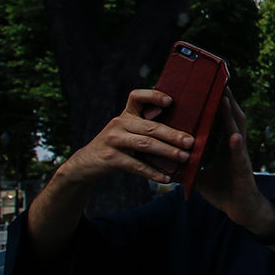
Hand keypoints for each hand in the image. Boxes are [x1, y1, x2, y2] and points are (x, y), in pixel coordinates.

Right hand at [58, 89, 194, 186]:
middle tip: (190, 142)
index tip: (170, 101)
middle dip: (172, 134)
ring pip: (145, 145)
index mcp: (126, 115)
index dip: (153, 96)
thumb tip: (183, 135)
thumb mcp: (126, 131)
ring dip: (167, 151)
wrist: (85, 164)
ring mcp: (114, 141)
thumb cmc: (116, 146)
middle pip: (150, 127)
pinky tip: (166, 178)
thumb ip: (146, 128)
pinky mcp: (111, 159)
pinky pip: (136, 166)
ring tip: (184, 157)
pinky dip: (152, 173)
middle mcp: (119, 124)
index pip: (136, 97)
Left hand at [195, 88, 273, 230]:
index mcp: (225, 145)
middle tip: (220, 81)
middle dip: (227, 99)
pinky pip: (239, 155)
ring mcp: (240, 156)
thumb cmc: (223, 191)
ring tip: (225, 98)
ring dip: (231, 114)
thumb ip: (186, 166)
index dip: (218, 103)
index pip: (222, 119)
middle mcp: (235, 146)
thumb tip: (164, 160)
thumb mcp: (199, 176)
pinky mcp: (243, 170)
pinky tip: (234, 135)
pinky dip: (236, 145)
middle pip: (232, 117)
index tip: (211, 86)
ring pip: (237, 130)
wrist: (240, 210)